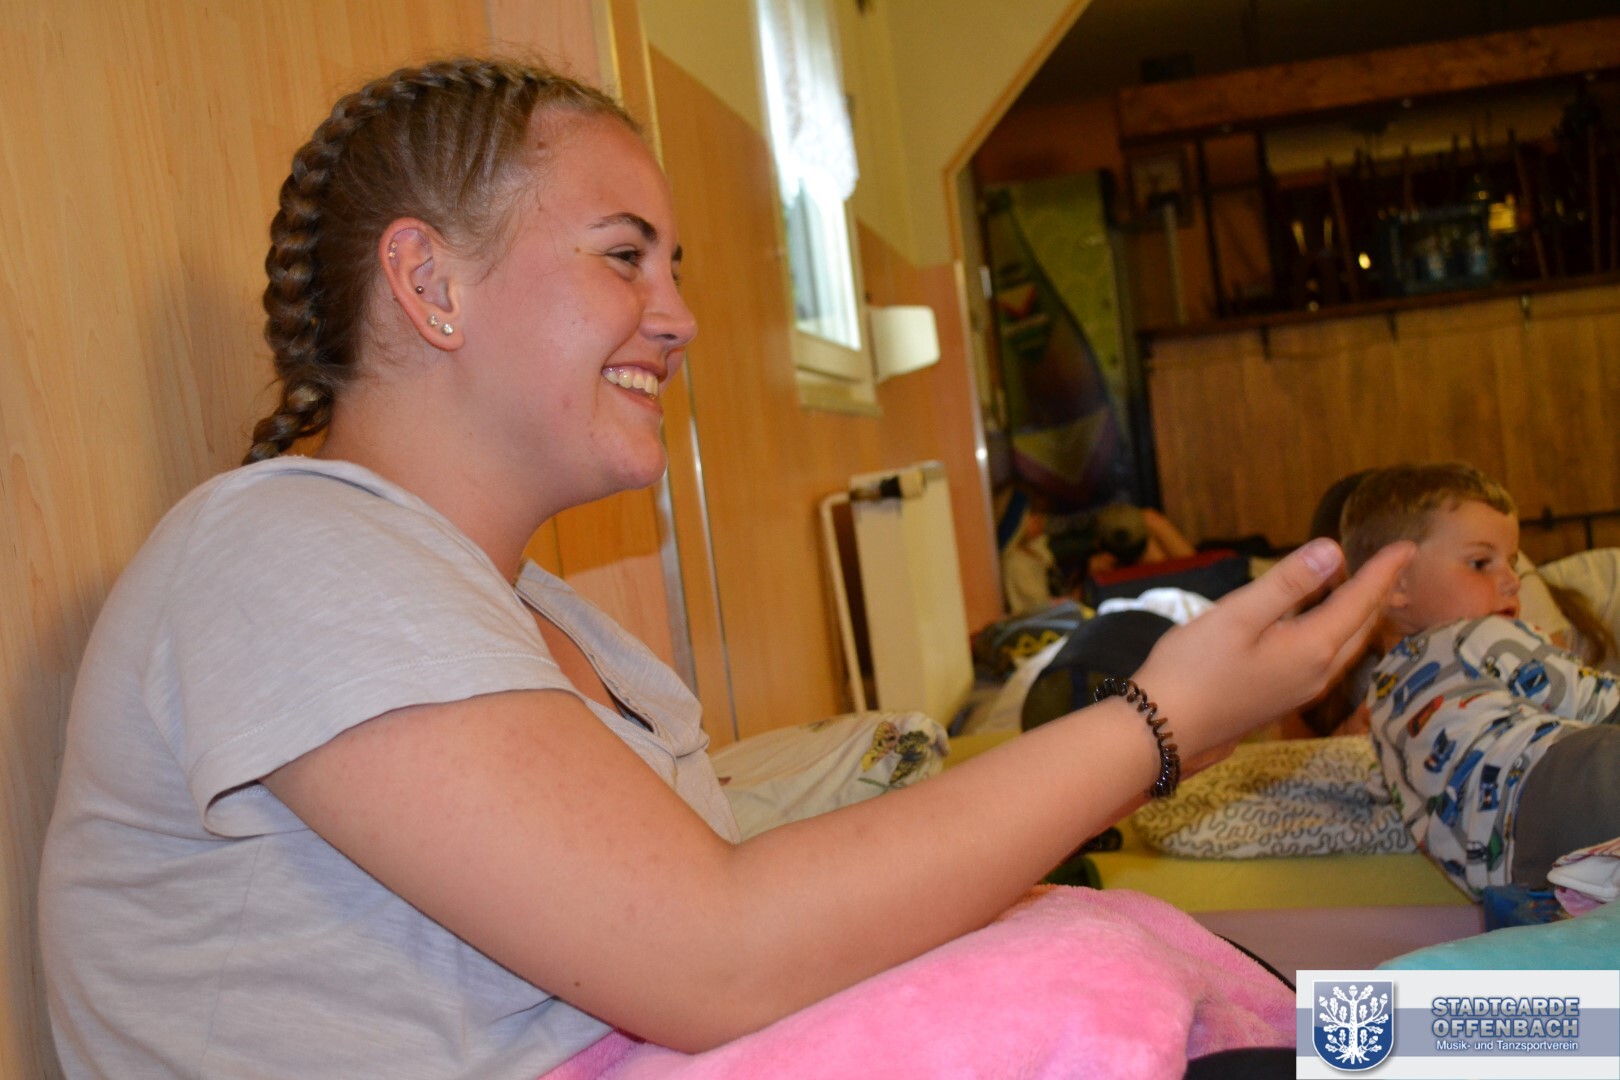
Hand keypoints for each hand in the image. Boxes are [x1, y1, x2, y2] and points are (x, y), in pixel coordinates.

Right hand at [1130, 538, 1412, 759]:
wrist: (1166, 730)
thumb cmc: (1194, 668)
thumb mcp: (1237, 615)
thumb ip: (1287, 583)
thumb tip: (1333, 549)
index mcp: (1312, 648)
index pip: (1360, 601)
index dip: (1382, 571)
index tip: (1407, 545)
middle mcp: (1317, 672)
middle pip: (1362, 626)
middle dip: (1380, 592)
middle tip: (1395, 562)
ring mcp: (1301, 689)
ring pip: (1347, 644)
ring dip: (1362, 613)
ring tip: (1369, 587)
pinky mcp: (1284, 696)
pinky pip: (1329, 656)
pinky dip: (1340, 630)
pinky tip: (1325, 621)